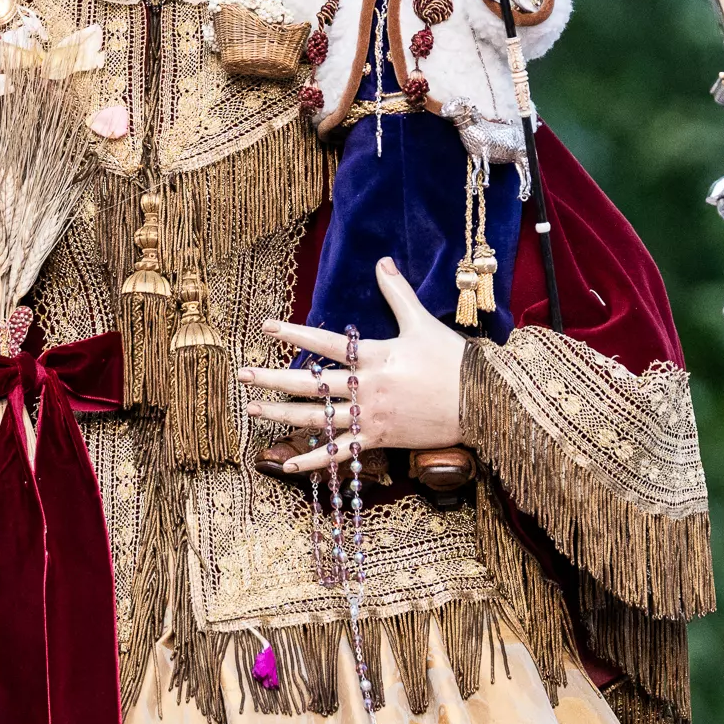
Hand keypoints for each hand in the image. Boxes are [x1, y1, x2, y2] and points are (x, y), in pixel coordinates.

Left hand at [234, 257, 465, 470]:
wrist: (481, 402)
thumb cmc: (453, 360)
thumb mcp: (422, 323)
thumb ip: (397, 293)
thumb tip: (382, 261)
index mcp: (374, 355)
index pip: (325, 342)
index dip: (294, 333)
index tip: (266, 327)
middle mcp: (366, 387)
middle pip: (310, 384)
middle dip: (273, 379)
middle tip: (242, 375)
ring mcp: (370, 417)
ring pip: (316, 418)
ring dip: (280, 414)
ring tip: (251, 409)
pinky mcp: (378, 439)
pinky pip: (338, 453)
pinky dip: (312, 460)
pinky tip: (285, 463)